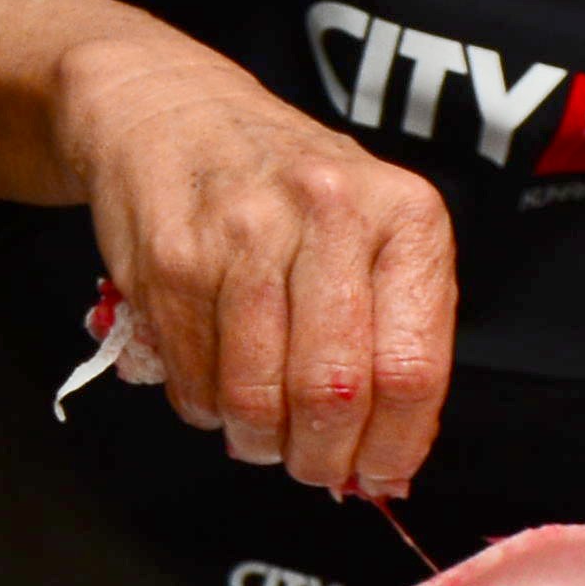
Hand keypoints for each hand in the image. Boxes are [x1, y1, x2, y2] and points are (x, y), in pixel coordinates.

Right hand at [64, 28, 457, 498]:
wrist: (172, 111)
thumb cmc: (283, 186)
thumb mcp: (370, 231)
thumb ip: (392, 333)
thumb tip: (386, 463)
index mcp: (404, 214)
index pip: (413, 368)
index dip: (393, 445)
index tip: (378, 474)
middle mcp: (330, 213)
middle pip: (335, 391)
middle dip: (320, 456)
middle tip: (311, 464)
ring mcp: (245, 233)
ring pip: (256, 397)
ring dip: (257, 439)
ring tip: (258, 430)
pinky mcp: (173, 258)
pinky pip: (194, 381)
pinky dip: (205, 408)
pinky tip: (214, 381)